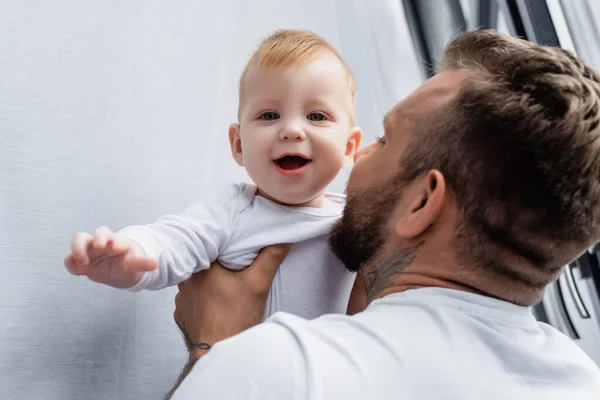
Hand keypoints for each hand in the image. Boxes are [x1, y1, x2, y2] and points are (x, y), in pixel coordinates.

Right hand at [64, 226, 157, 287]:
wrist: (117, 272)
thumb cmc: (126, 265)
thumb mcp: (134, 266)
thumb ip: (142, 264)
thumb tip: (156, 263)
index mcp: (116, 241)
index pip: (113, 236)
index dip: (115, 241)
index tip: (118, 249)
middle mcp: (102, 242)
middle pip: (97, 232)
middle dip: (99, 238)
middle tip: (100, 248)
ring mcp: (88, 250)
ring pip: (79, 239)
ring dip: (79, 249)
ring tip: (85, 265)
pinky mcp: (79, 260)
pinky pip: (69, 259)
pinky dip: (72, 263)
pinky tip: (81, 271)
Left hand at [173, 243, 289, 358]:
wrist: (216, 353)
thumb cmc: (235, 318)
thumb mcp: (257, 284)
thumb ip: (270, 258)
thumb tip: (282, 239)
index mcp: (200, 267)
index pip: (211, 244)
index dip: (225, 243)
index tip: (236, 244)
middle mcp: (185, 280)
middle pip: (204, 263)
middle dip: (218, 263)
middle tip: (235, 265)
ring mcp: (180, 298)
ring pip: (197, 280)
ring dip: (209, 281)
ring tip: (226, 285)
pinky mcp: (182, 313)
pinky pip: (192, 298)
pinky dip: (203, 297)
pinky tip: (216, 302)